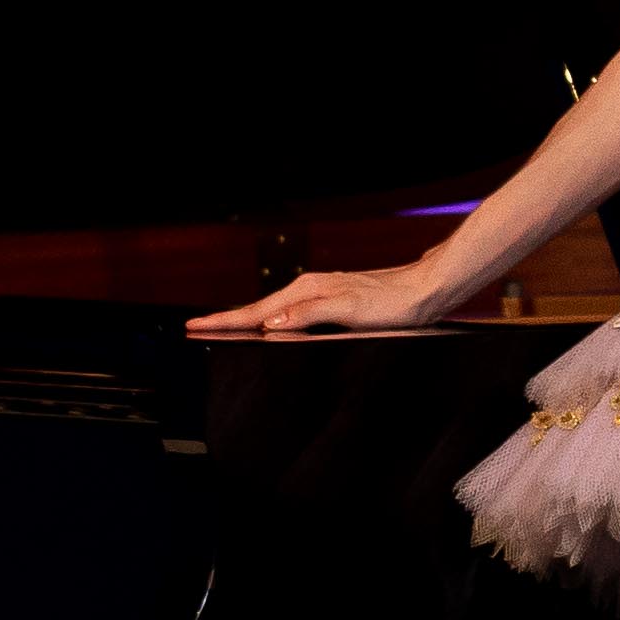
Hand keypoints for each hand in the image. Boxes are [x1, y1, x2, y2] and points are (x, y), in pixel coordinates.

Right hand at [186, 261, 456, 337]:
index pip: (255, 310)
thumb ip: (308, 316)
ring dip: (246, 320)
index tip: (194, 325)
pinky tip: (270, 327)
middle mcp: (309, 289)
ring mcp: (319, 293)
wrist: (425, 290)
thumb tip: (271, 324)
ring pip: (272, 310)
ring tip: (221, 330)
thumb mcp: (349, 311)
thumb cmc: (392, 303)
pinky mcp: (331, 300)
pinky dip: (270, 320)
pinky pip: (289, 313)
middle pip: (257, 308)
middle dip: (225, 319)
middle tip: (195, 328)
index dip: (223, 320)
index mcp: (307, 291)